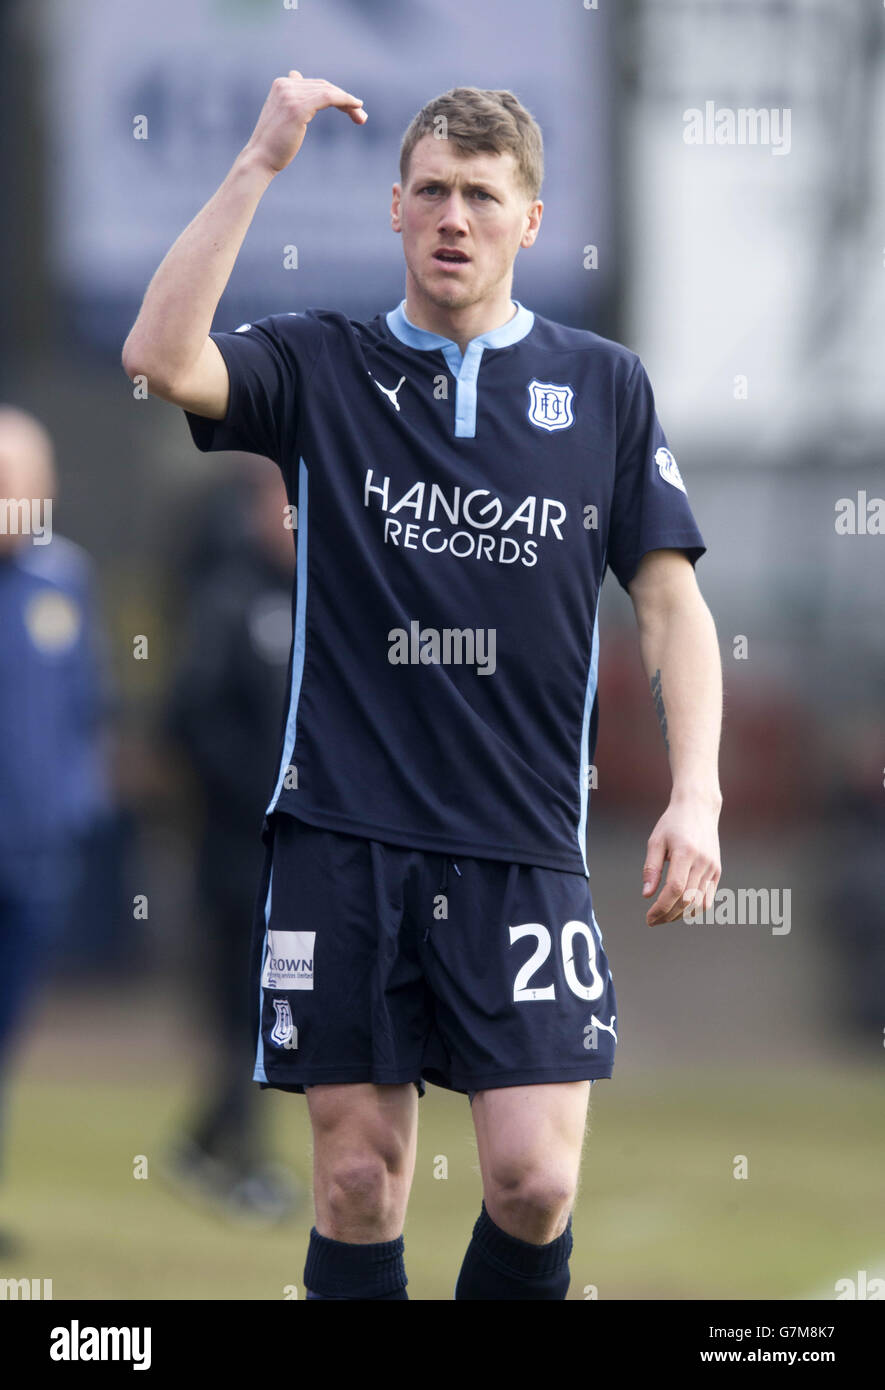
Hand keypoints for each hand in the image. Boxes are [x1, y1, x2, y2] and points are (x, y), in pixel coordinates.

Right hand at [244, 71, 366, 175]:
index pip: (316, 85)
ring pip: (329, 91)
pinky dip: (345, 100)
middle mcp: (285, 85)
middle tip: (361, 116)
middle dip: (345, 100)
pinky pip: (328, 97)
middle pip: (324, 86)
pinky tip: (356, 106)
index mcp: (281, 84)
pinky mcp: (298, 107)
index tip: (351, 109)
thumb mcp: (282, 116)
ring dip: (349, 103)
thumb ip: (291, 97)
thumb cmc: (274, 144)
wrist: (260, 159)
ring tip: (361, 117)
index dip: (336, 95)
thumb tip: (296, 76)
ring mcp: (290, 95)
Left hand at [641, 795, 720, 925]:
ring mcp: (712, 867)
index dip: (661, 907)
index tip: (649, 917)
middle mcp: (702, 862)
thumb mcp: (656, 841)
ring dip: (681, 915)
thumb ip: (651, 868)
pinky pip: (708, 898)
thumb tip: (647, 895)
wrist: (699, 808)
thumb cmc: (672, 823)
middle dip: (668, 915)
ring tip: (664, 916)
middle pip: (687, 900)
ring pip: (699, 903)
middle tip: (653, 921)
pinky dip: (695, 909)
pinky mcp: (717, 871)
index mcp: (685, 853)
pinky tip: (680, 911)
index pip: (674, 889)